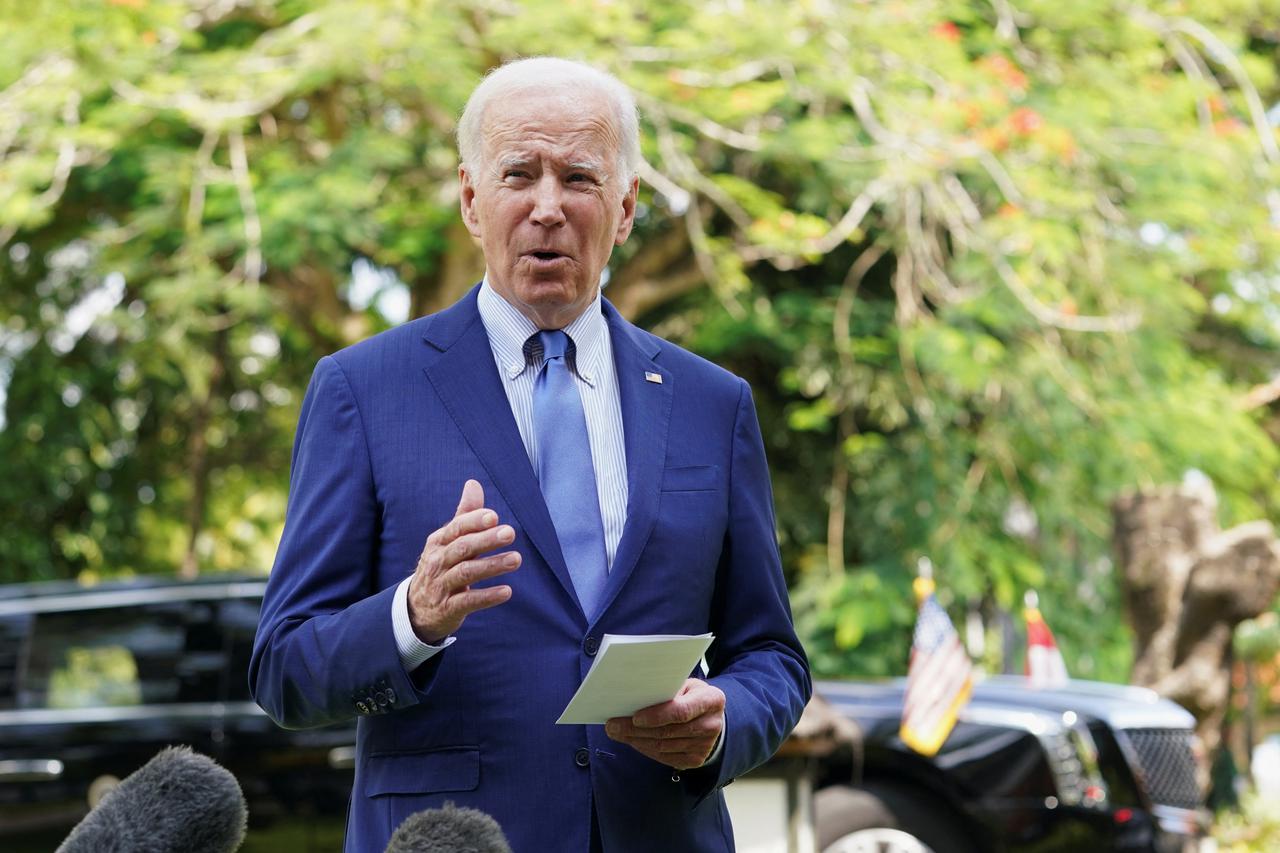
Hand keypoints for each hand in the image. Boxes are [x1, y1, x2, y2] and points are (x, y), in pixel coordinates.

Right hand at [407, 479, 519, 642]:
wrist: (417, 609)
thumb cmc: (441, 567)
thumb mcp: (448, 541)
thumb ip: (464, 515)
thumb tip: (473, 483)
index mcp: (439, 542)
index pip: (456, 528)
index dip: (474, 521)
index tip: (494, 516)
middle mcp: (438, 561)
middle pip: (462, 548)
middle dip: (486, 540)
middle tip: (510, 533)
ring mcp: (441, 585)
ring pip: (466, 573)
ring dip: (492, 566)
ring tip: (516, 559)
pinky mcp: (448, 608)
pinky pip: (468, 601)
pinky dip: (487, 596)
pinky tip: (507, 591)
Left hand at [604, 678, 725, 769]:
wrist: (711, 717)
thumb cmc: (691, 695)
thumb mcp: (685, 684)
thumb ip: (667, 689)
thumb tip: (634, 696)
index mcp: (711, 700)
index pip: (681, 711)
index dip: (656, 716)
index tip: (635, 717)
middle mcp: (711, 725)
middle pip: (668, 731)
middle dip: (636, 730)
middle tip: (613, 726)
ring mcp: (705, 746)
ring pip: (663, 746)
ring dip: (637, 741)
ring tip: (617, 733)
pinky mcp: (696, 760)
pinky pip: (665, 757)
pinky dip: (646, 749)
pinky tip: (633, 741)